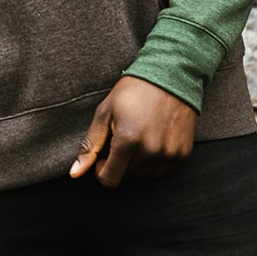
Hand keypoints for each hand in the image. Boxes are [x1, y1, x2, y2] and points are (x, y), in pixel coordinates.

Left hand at [69, 75, 196, 187]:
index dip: (101, 169)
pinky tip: (154, 136)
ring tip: (140, 133)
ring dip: (137, 161)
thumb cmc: (133, 91)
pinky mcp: (182, 154)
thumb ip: (90, 145)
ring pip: (144, 174)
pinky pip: (162, 170)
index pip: (109, 180)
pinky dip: (154, 159)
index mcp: (127, 141)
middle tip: (123, 135)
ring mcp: (168, 154)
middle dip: (120, 161)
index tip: (104, 154)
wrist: (170, 76)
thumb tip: (74, 174)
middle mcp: (150, 152)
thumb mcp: (105, 112)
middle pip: (126, 176)